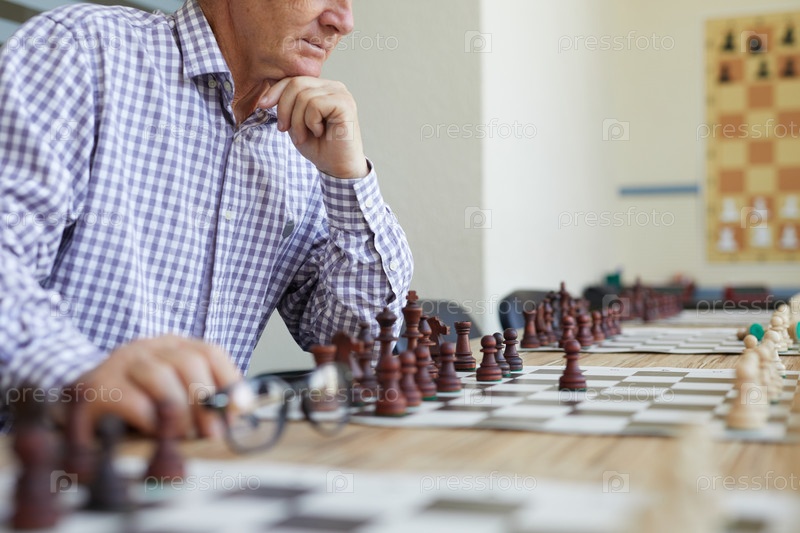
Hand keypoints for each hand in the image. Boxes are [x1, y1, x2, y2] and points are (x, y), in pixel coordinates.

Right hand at [69, 335, 240, 438]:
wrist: (72, 400)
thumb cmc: (133, 402)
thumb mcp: (171, 394)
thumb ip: (202, 400)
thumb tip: (234, 414)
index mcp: (172, 346)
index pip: (210, 352)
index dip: (229, 380)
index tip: (239, 409)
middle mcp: (147, 348)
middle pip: (188, 362)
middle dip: (205, 401)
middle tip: (211, 432)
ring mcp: (120, 363)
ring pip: (161, 377)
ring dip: (180, 411)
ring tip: (183, 434)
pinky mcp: (97, 387)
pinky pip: (134, 401)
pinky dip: (152, 421)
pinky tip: (156, 433)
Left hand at [260, 77, 368, 178]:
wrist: (337, 168)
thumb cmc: (318, 146)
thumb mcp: (295, 121)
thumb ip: (288, 103)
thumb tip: (268, 89)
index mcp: (322, 88)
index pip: (293, 79)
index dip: (275, 91)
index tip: (262, 106)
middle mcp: (333, 86)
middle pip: (296, 84)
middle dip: (284, 108)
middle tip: (284, 129)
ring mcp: (341, 94)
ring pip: (304, 96)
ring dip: (298, 121)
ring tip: (304, 135)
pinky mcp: (345, 104)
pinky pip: (315, 105)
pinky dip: (311, 122)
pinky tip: (319, 132)